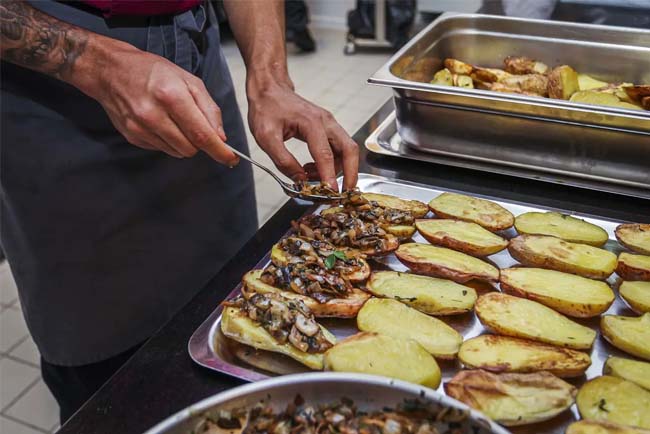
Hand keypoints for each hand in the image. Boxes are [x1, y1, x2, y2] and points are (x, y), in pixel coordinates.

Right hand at [79, 43, 237, 163]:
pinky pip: (162, 149)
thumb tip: (220, 137)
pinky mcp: (132, 136)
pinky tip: (161, 123)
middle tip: (196, 127)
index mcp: (172, 96)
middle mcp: (154, 114)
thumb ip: (209, 109)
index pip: (201, 134)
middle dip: (200, 143)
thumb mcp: (188, 80)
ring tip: (175, 120)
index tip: (230, 159)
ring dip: (184, 143)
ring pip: (177, 152)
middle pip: (190, 148)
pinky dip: (168, 141)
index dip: (219, 151)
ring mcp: (140, 128)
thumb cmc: (153, 72)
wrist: (111, 71)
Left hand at [247, 79, 358, 189]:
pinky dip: (330, 163)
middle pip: (349, 150)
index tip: (332, 192)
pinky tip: (312, 168)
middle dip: (351, 173)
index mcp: (311, 122)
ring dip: (336, 169)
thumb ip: (283, 161)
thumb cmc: (267, 107)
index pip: (326, 154)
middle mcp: (326, 122)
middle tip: (345, 192)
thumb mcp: (266, 137)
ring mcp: (329, 124)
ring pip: (345, 150)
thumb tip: (299, 179)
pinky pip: (337, 149)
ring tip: (314, 178)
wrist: (269, 90)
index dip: (330, 176)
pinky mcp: (327, 129)